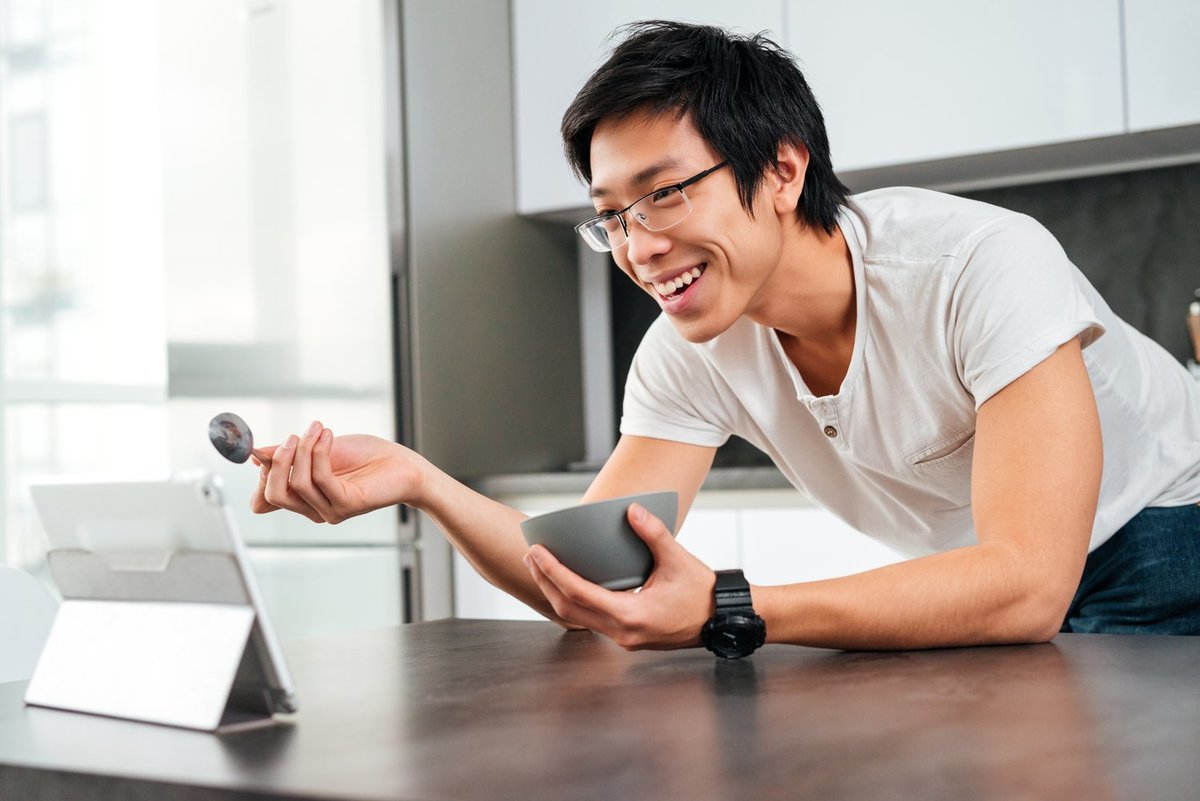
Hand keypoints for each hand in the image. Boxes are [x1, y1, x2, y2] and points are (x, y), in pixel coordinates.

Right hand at [251, 421, 428, 523]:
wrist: (403, 463)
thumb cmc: (365, 457)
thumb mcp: (320, 450)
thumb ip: (291, 454)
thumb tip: (257, 454)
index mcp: (305, 499)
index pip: (264, 500)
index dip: (261, 474)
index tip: (269, 449)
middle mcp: (314, 510)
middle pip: (274, 494)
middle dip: (278, 461)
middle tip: (293, 436)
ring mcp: (329, 511)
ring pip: (296, 483)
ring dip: (303, 449)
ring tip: (318, 428)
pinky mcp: (346, 505)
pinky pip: (320, 478)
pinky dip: (319, 452)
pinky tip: (328, 435)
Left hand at [523, 503, 715, 649]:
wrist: (720, 620)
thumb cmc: (701, 593)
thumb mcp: (678, 559)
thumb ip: (654, 533)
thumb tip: (631, 510)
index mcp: (631, 615)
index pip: (579, 593)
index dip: (554, 572)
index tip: (537, 552)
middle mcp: (622, 632)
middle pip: (569, 609)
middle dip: (545, 582)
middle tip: (531, 556)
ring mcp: (623, 638)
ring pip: (577, 618)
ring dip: (557, 592)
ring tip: (541, 568)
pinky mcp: (627, 637)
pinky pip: (590, 620)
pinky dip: (574, 601)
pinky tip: (567, 584)